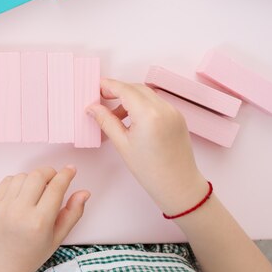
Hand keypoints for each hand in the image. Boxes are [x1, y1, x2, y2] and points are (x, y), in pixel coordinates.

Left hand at [0, 167, 89, 271]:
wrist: (3, 265)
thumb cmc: (32, 253)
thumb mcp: (58, 237)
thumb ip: (73, 213)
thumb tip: (84, 193)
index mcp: (39, 222)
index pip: (56, 188)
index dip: (66, 175)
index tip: (71, 169)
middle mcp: (20, 212)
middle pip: (38, 176)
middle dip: (50, 172)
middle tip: (55, 179)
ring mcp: (4, 206)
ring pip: (23, 176)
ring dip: (34, 178)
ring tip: (38, 191)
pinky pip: (8, 180)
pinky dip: (19, 181)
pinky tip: (24, 193)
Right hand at [87, 78, 207, 215]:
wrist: (179, 186)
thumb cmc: (151, 170)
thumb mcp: (122, 144)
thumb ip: (106, 121)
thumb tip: (92, 107)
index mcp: (149, 114)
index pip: (124, 89)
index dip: (108, 86)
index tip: (96, 88)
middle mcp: (164, 108)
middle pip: (136, 88)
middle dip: (118, 90)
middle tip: (101, 100)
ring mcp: (173, 111)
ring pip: (146, 94)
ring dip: (129, 98)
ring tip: (115, 115)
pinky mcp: (177, 117)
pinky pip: (156, 102)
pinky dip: (142, 105)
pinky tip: (132, 119)